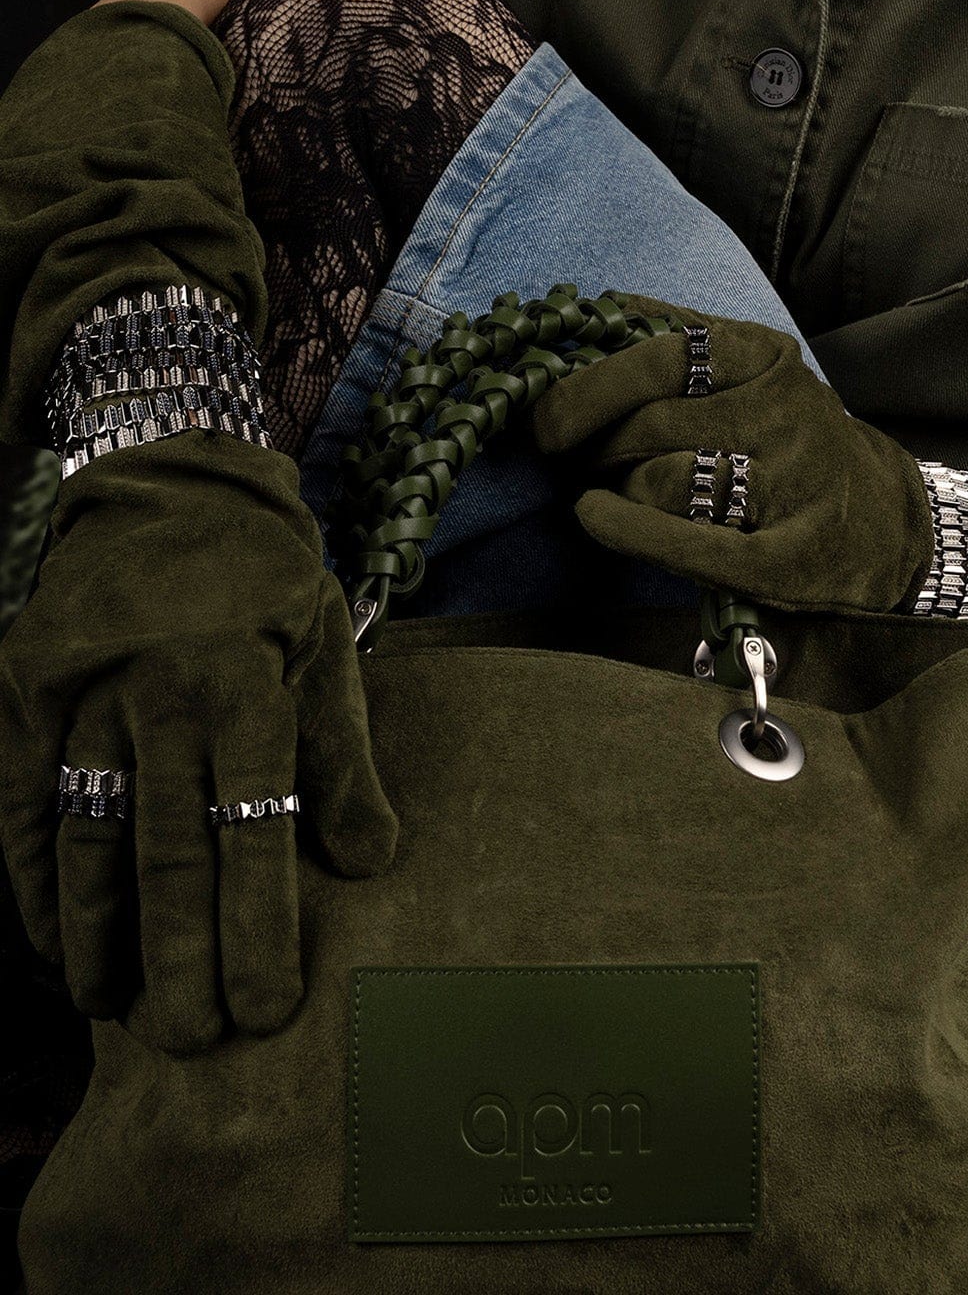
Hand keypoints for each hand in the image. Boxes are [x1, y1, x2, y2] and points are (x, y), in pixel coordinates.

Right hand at [0, 427, 397, 1054]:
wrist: (165, 486)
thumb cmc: (263, 581)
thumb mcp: (323, 645)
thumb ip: (342, 756)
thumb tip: (372, 864)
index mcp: (246, 680)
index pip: (255, 827)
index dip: (259, 924)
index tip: (267, 1006)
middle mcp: (160, 691)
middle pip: (168, 850)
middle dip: (181, 956)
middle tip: (191, 1041)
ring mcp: (84, 692)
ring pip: (90, 836)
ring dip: (103, 933)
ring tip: (118, 1008)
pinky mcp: (27, 693)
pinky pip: (26, 804)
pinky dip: (36, 880)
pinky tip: (55, 940)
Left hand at [530, 296, 935, 614]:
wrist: (887, 523)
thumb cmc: (789, 440)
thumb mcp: (751, 372)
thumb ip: (681, 340)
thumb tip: (589, 310)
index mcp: (767, 357)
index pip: (661, 354)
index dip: (588, 384)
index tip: (543, 410)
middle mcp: (785, 413)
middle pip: (650, 423)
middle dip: (590, 442)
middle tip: (565, 454)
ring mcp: (791, 486)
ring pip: (663, 479)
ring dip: (616, 486)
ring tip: (610, 488)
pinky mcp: (788, 558)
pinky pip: (689, 543)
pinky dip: (627, 529)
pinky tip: (594, 516)